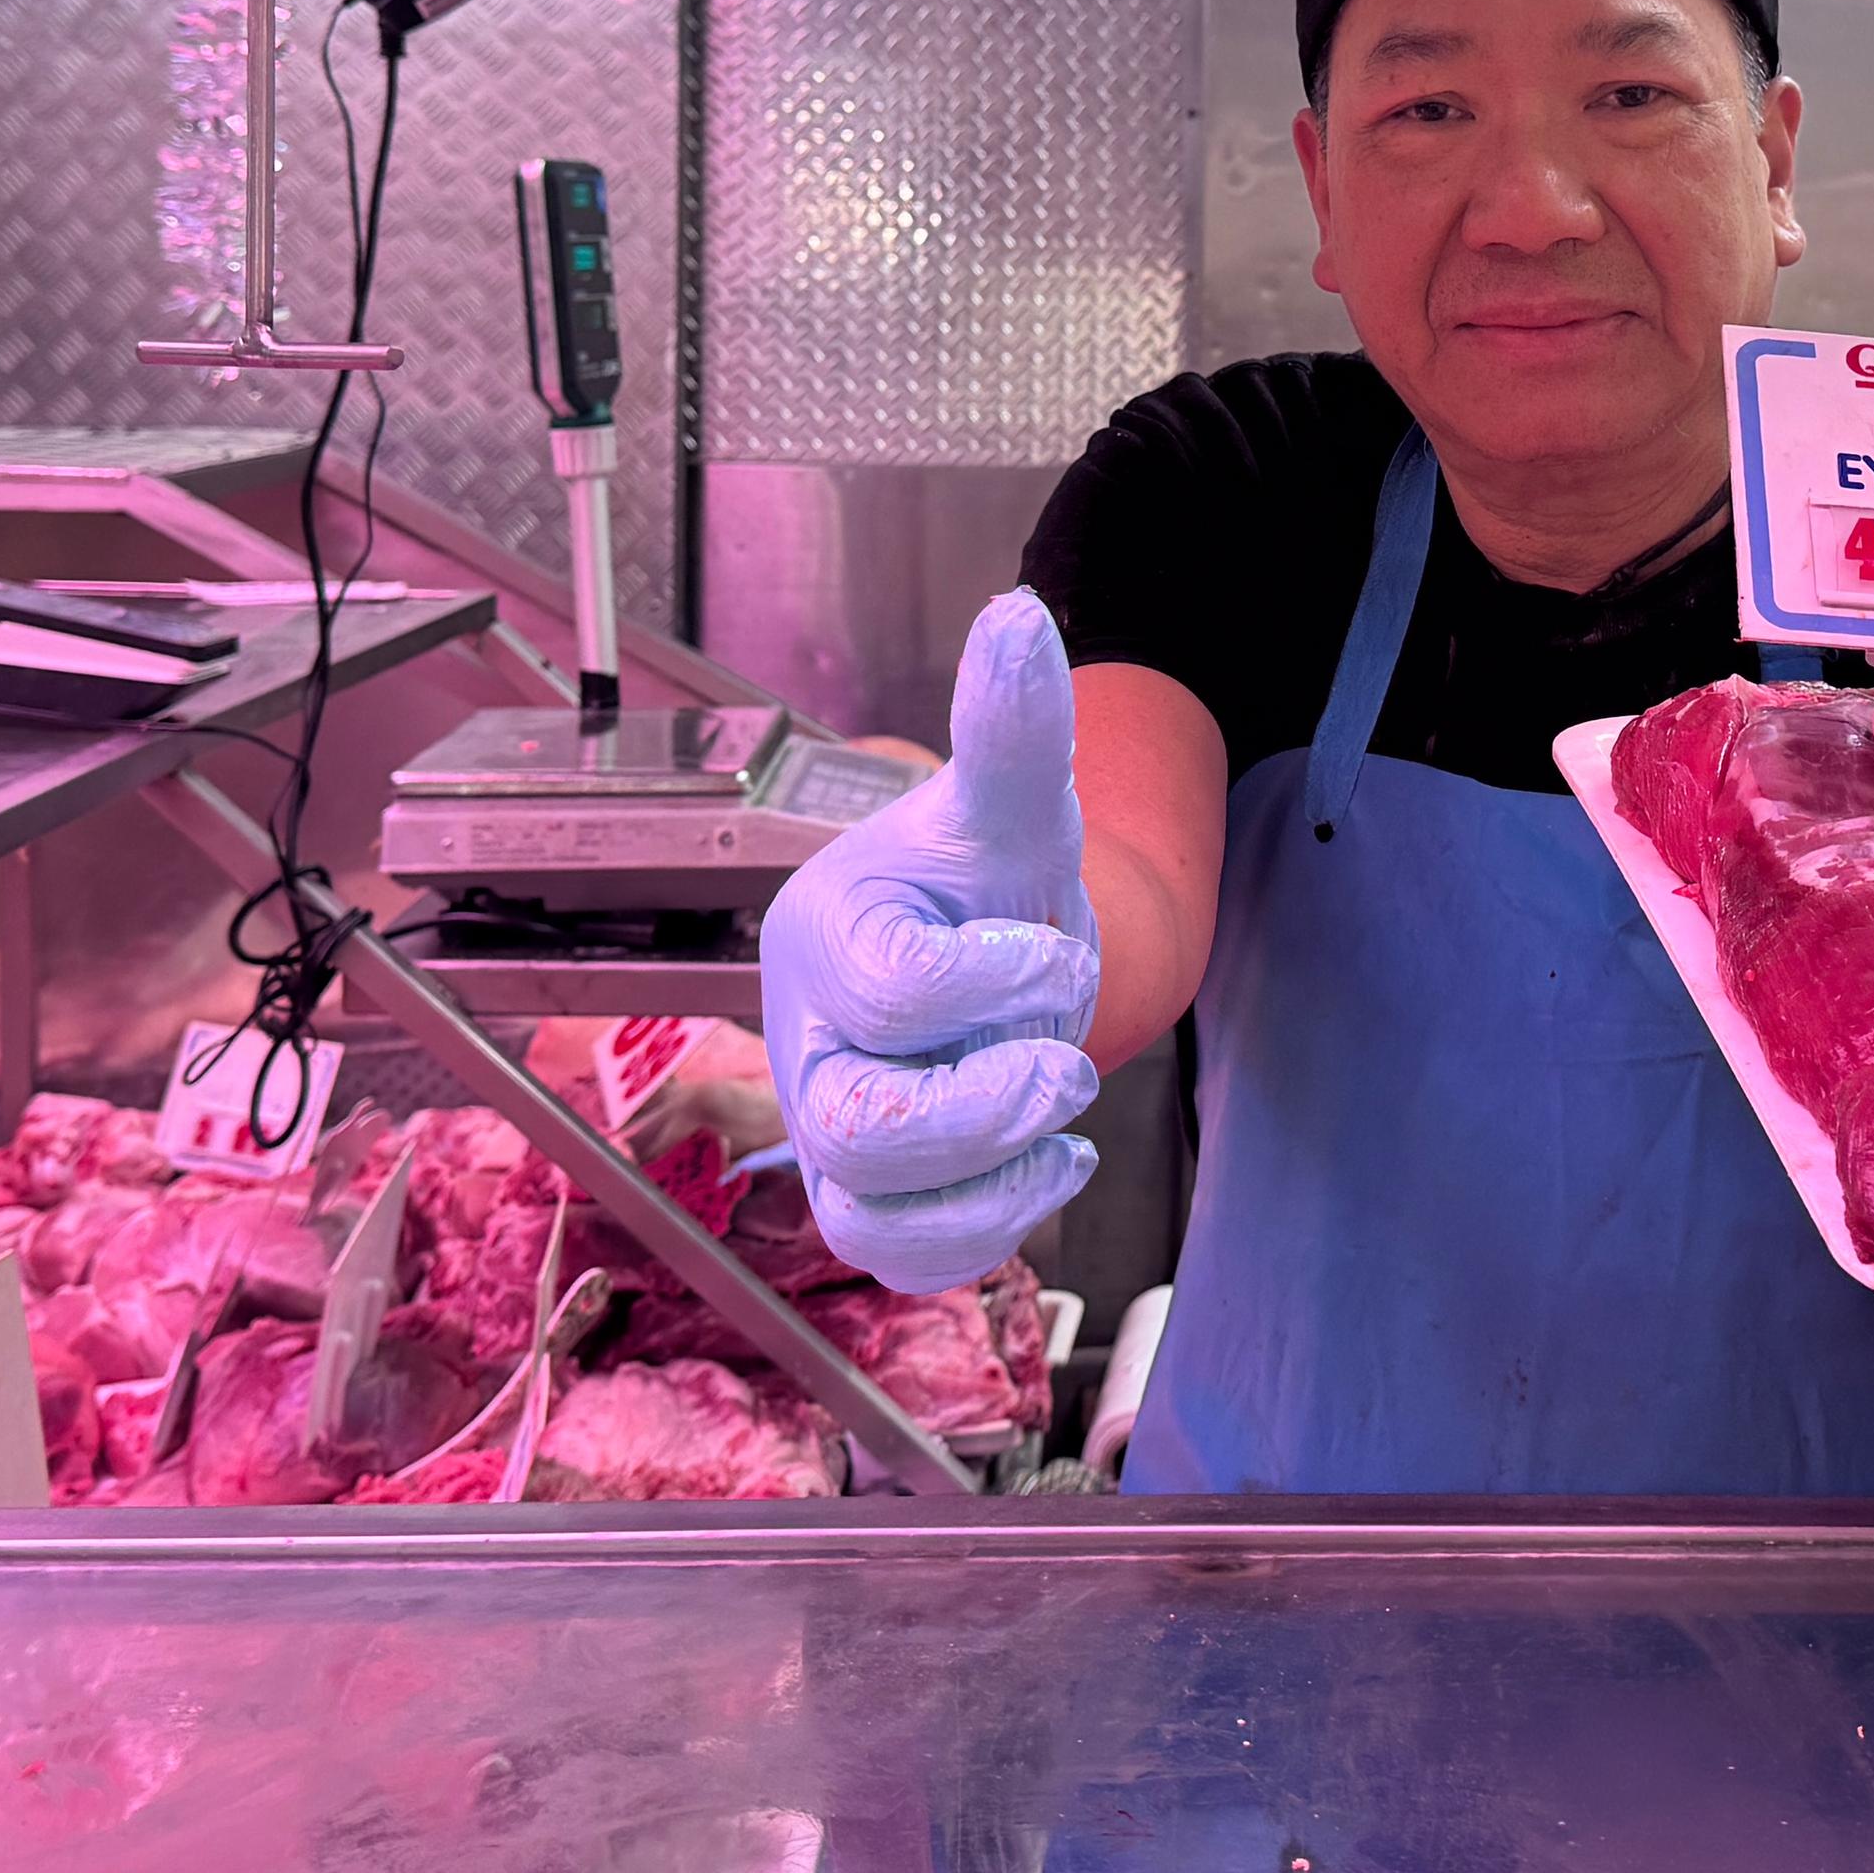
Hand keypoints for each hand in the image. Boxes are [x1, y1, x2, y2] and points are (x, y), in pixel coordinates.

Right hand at [761, 590, 1103, 1291]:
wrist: (1001, 953)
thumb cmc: (986, 882)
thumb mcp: (1012, 809)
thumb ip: (1013, 729)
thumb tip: (1020, 615)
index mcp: (826, 935)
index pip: (888, 989)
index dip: (992, 983)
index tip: (1050, 949)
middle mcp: (807, 1041)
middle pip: (859, 1128)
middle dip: (990, 1104)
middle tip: (1066, 1061)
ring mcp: (830, 1131)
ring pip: (870, 1214)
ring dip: (998, 1174)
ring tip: (1060, 1109)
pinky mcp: (870, 1203)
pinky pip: (903, 1257)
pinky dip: (992, 1227)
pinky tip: (1054, 1161)